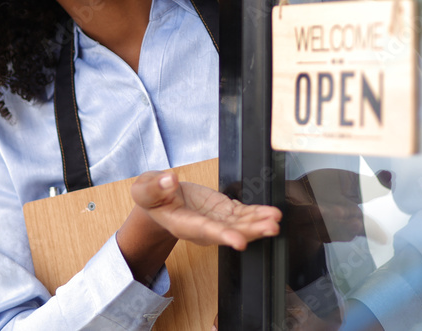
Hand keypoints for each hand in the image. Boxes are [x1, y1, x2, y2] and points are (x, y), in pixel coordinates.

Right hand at [131, 170, 281, 250]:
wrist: (160, 200)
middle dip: (251, 231)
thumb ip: (155, 186)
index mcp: (183, 223)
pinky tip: (271, 213)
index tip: (240, 241)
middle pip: (230, 232)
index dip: (224, 236)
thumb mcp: (145, 189)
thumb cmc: (151, 197)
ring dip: (259, 223)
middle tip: (271, 228)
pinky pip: (242, 214)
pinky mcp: (223, 211)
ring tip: (276, 220)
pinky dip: (257, 213)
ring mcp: (215, 220)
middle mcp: (202, 227)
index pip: (206, 231)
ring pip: (240, 225)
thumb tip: (168, 180)